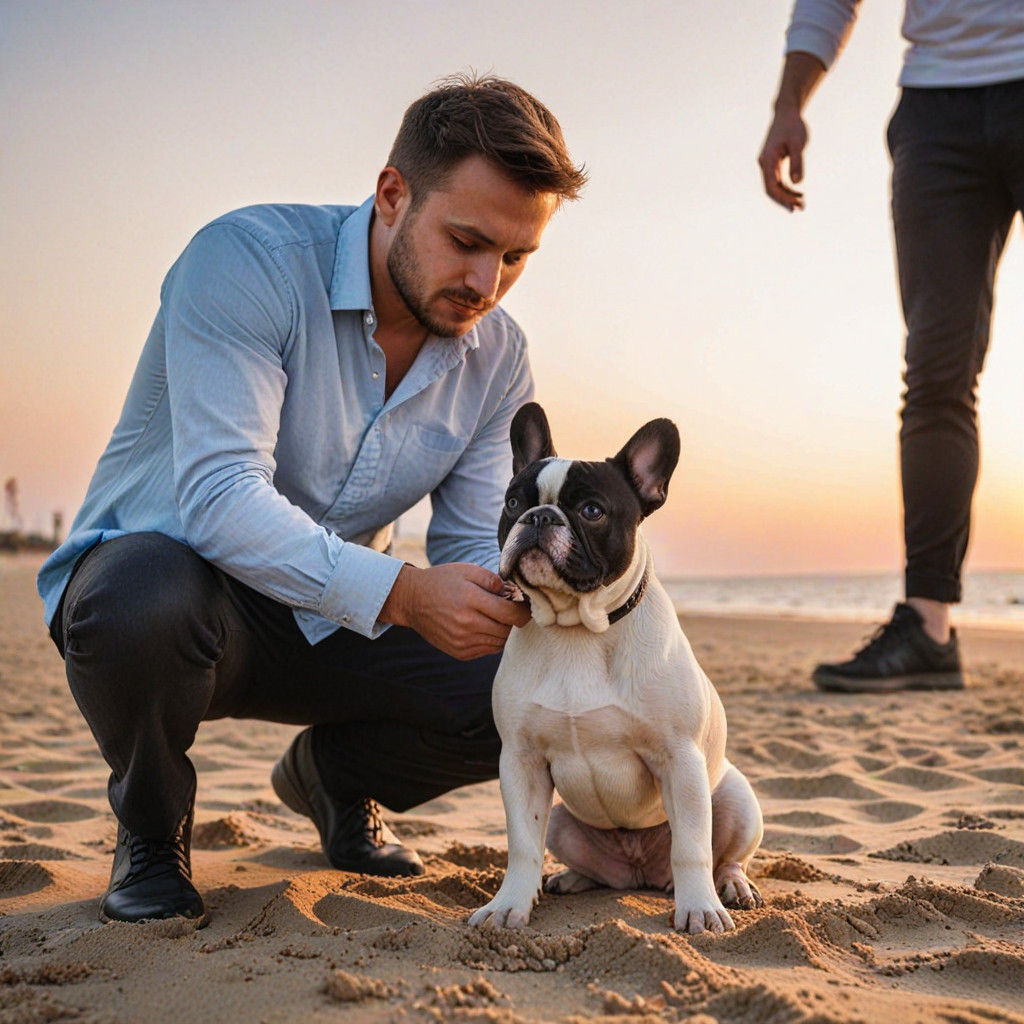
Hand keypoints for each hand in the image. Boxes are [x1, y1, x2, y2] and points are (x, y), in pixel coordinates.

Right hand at [380, 563, 531, 659]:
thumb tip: (513, 593)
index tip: (525, 606)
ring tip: (496, 618)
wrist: (412, 600)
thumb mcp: (467, 570)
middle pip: (506, 630)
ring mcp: (462, 641)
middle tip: (510, 610)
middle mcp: (466, 624)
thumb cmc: (442, 581)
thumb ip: (493, 580)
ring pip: (499, 642)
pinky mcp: (459, 652)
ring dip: (503, 631)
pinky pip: (487, 650)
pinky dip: (492, 640)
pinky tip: (484, 627)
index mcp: (470, 600)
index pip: (509, 613)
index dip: (523, 611)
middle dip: (513, 621)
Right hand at [758, 104, 807, 211]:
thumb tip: (797, 183)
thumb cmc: (793, 125)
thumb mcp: (798, 142)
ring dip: (787, 197)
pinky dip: (787, 189)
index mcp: (768, 160)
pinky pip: (778, 181)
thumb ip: (797, 161)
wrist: (786, 113)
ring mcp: (768, 166)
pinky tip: (799, 193)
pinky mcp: (774, 165)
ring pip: (774, 187)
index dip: (781, 199)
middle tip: (800, 209)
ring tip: (802, 204)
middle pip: (771, 190)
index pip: (771, 187)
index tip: (793, 207)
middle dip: (784, 201)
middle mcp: (765, 165)